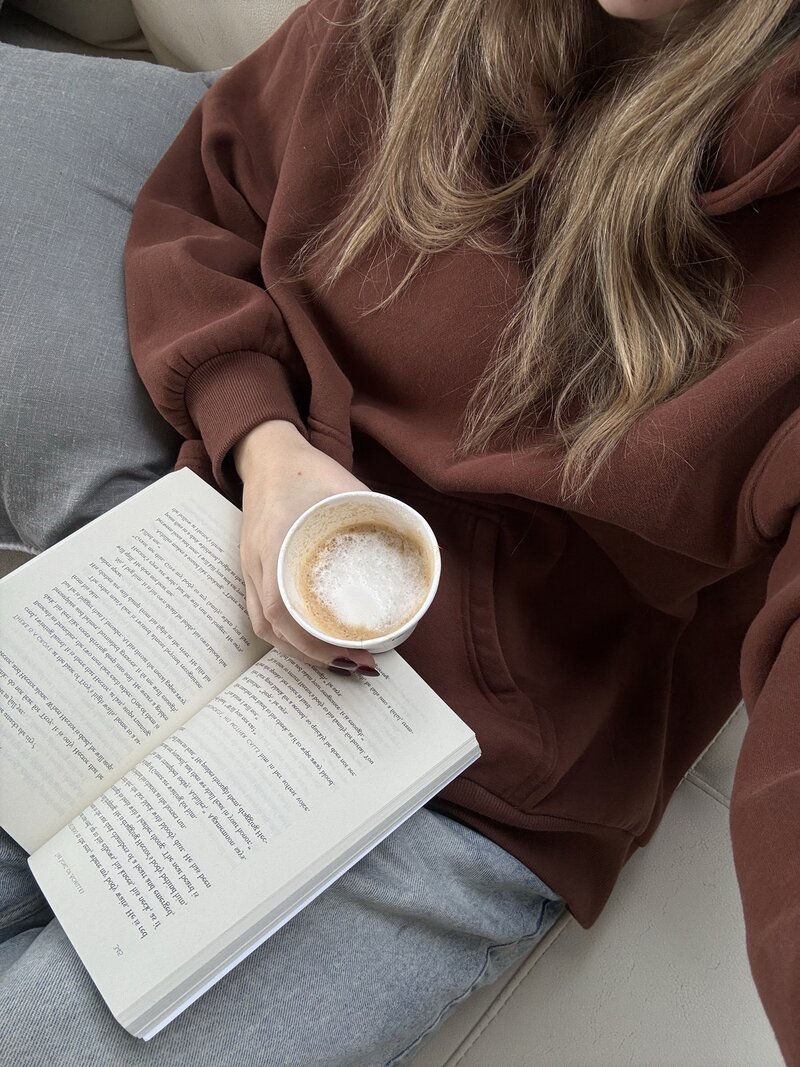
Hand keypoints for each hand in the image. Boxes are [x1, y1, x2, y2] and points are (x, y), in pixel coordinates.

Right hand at [234, 420, 377, 674]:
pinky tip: (314, 640)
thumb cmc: (306, 470)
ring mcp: (251, 568)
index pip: (281, 608)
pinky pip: (262, 613)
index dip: (312, 640)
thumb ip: (377, 515)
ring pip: (265, 626)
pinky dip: (289, 634)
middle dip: (313, 654)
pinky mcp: (253, 569)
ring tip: (339, 659)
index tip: (350, 653)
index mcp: (276, 542)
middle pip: (272, 627)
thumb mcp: (348, 488)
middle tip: (357, 664)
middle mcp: (257, 562)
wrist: (267, 454)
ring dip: (300, 649)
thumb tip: (417, 546)